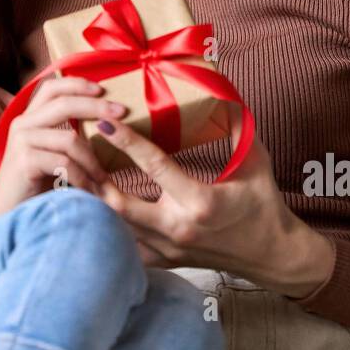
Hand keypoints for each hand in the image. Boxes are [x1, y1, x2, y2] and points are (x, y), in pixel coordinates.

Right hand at [0, 77, 118, 226]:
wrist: (6, 211)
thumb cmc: (34, 182)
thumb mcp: (50, 152)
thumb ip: (65, 133)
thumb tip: (105, 121)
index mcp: (29, 117)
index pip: (52, 87)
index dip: (77, 83)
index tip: (103, 88)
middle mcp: (22, 123)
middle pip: (64, 104)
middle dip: (97, 107)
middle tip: (122, 113)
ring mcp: (22, 141)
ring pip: (70, 139)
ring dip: (93, 160)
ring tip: (105, 179)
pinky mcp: (24, 161)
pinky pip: (64, 163)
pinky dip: (82, 178)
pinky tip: (90, 191)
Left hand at [92, 120, 335, 298]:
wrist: (273, 257)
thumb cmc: (265, 206)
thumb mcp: (256, 162)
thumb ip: (237, 126)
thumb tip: (221, 89)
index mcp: (200, 202)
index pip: (155, 167)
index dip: (127, 143)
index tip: (104, 123)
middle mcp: (178, 229)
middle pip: (121, 205)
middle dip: (95, 179)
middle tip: (78, 151)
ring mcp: (169, 249)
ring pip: (117, 228)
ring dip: (95, 202)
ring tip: (76, 174)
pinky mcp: (165, 261)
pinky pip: (125, 246)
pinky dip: (106, 226)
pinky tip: (92, 206)